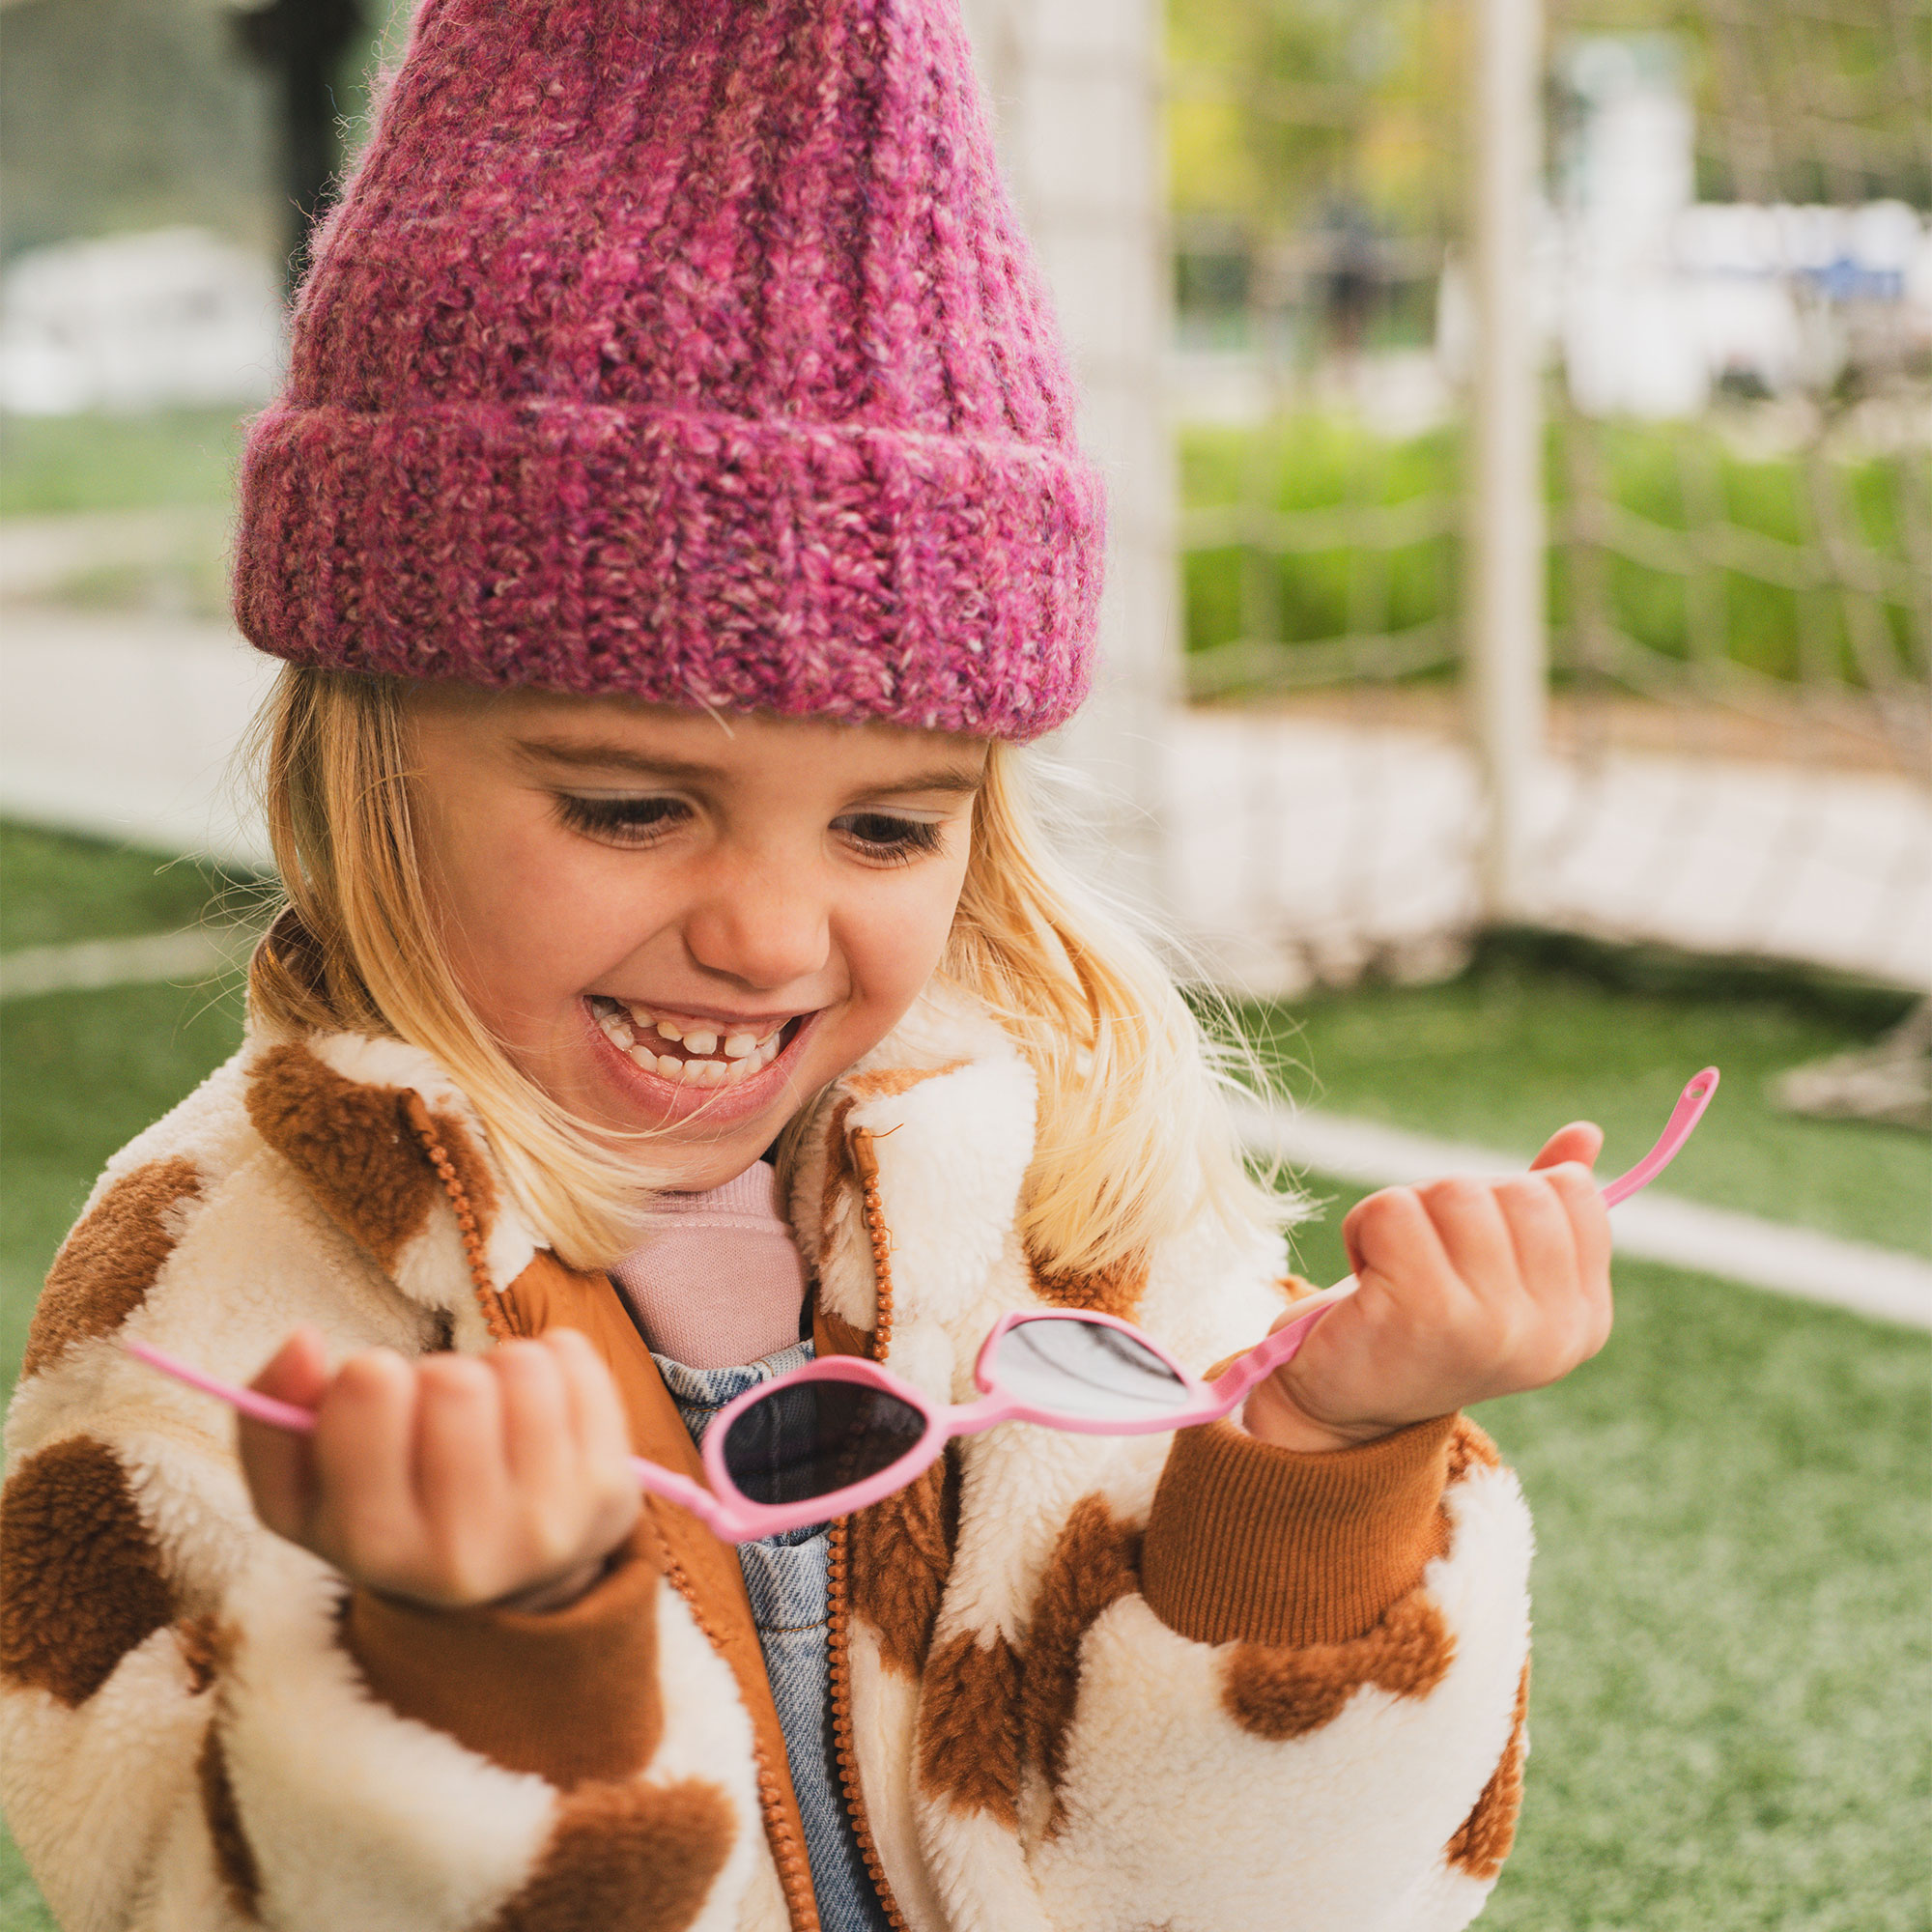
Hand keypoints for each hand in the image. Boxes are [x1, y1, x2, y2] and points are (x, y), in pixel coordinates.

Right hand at [238, 1326, 640, 1609]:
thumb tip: (299, 1340)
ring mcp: (548, 1523)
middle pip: (456, 1380)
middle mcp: (465, 1551)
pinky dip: (552, 1361)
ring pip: (521, 1365)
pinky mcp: (610, 1491)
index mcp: (373, 1547)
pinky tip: (535, 1409)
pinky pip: (575, 1361)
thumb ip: (272, 1418)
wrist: (499, 1584)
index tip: (377, 1391)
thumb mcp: (303, 1490)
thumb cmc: (388, 1513)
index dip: (370, 1374)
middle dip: (440, 1375)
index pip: (371, 1394)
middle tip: (437, 1416)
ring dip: (498, 1368)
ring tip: (488, 1414)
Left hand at [1244, 1124, 1613, 1452]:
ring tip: (1392, 1271)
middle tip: (1421, 1261)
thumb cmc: (1419, 1319)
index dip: (1504, 1199)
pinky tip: (1366, 1281)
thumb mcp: (1493, 1265)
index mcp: (1583, 1318)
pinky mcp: (1423, 1313)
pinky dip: (1363, 1229)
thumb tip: (1587, 1132)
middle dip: (1452, 1204)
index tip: (1470, 1254)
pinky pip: (1392, 1210)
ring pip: (1453, 1192)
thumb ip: (1543, 1206)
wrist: (1342, 1401)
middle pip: (1513, 1188)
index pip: (1571, 1193)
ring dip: (1403, 1214)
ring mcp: (1492, 1326)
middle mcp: (1551, 1331)